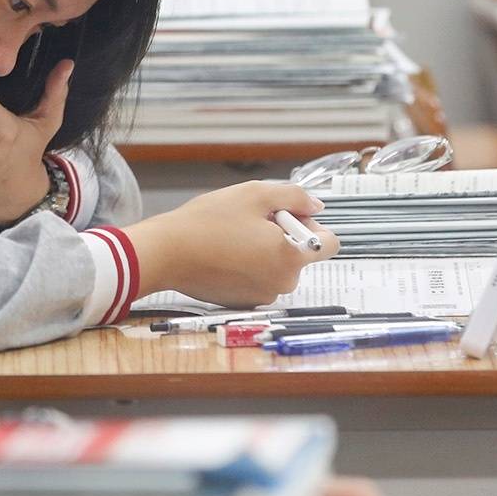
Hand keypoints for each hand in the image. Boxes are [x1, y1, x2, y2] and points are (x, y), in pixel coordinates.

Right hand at [124, 181, 336, 307]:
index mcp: (292, 257)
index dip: (311, 223)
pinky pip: (258, 279)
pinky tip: (224, 253)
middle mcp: (283, 283)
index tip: (286, 215)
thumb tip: (315, 206)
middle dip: (283, 235)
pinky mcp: (243, 301)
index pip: (330, 243)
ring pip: (277, 266)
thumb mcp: (255, 194)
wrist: (166, 253)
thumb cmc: (207, 223)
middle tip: (251, 221)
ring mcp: (262, 296)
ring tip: (233, 237)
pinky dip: (248, 265)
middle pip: (301, 254)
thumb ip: (294, 196)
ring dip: (265, 250)